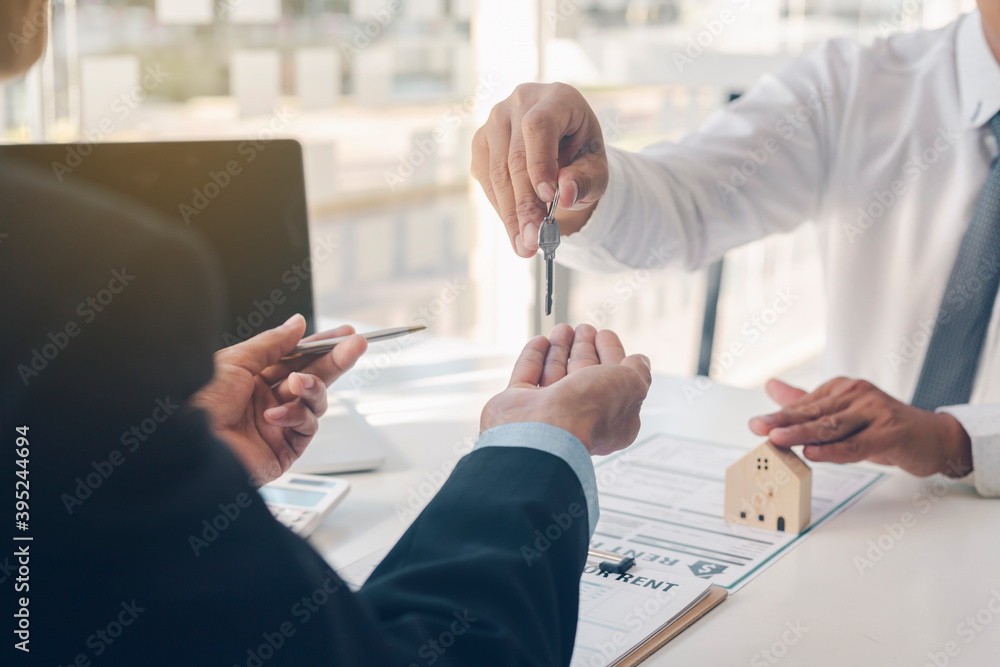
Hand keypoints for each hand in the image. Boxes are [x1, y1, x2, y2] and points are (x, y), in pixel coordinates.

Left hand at [191, 314, 366, 485]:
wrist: (190, 445)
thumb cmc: (199, 403)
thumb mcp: (237, 360)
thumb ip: (273, 342)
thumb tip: (297, 325)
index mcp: (252, 379)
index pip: (295, 359)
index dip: (320, 346)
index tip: (343, 334)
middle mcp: (266, 402)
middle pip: (312, 378)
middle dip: (335, 361)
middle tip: (355, 346)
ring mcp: (276, 426)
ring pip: (314, 403)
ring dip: (312, 388)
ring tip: (299, 383)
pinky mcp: (283, 450)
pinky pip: (306, 427)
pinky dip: (295, 416)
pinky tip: (275, 414)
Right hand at [471, 82, 607, 257]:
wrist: (563, 150)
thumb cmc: (582, 156)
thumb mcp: (596, 170)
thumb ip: (586, 180)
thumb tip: (564, 194)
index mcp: (556, 98)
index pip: (538, 127)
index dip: (539, 164)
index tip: (548, 199)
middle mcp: (520, 102)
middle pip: (514, 157)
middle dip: (523, 204)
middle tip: (532, 240)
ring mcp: (495, 120)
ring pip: (496, 172)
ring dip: (509, 214)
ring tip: (523, 245)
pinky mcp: (481, 142)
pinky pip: (485, 179)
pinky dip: (500, 207)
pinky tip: (515, 228)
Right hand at [481, 324, 651, 454]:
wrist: (543, 429)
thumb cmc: (589, 410)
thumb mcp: (631, 385)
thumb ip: (639, 372)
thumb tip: (640, 361)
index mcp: (610, 418)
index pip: (613, 380)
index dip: (612, 354)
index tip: (605, 334)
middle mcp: (578, 416)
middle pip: (583, 375)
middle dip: (585, 348)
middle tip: (584, 327)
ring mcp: (546, 411)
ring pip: (555, 373)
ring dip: (561, 348)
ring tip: (563, 328)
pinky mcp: (518, 403)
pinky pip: (527, 374)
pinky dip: (535, 356)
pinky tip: (541, 340)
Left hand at [748, 377, 972, 477]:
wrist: (934, 437)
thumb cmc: (883, 427)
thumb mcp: (843, 414)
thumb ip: (807, 402)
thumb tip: (771, 386)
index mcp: (843, 388)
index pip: (806, 405)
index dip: (780, 415)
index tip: (756, 424)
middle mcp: (857, 394)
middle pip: (815, 413)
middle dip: (784, 421)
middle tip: (759, 428)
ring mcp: (875, 412)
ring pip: (832, 427)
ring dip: (803, 434)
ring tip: (778, 439)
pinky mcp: (890, 433)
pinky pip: (856, 445)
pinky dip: (834, 450)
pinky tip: (814, 453)